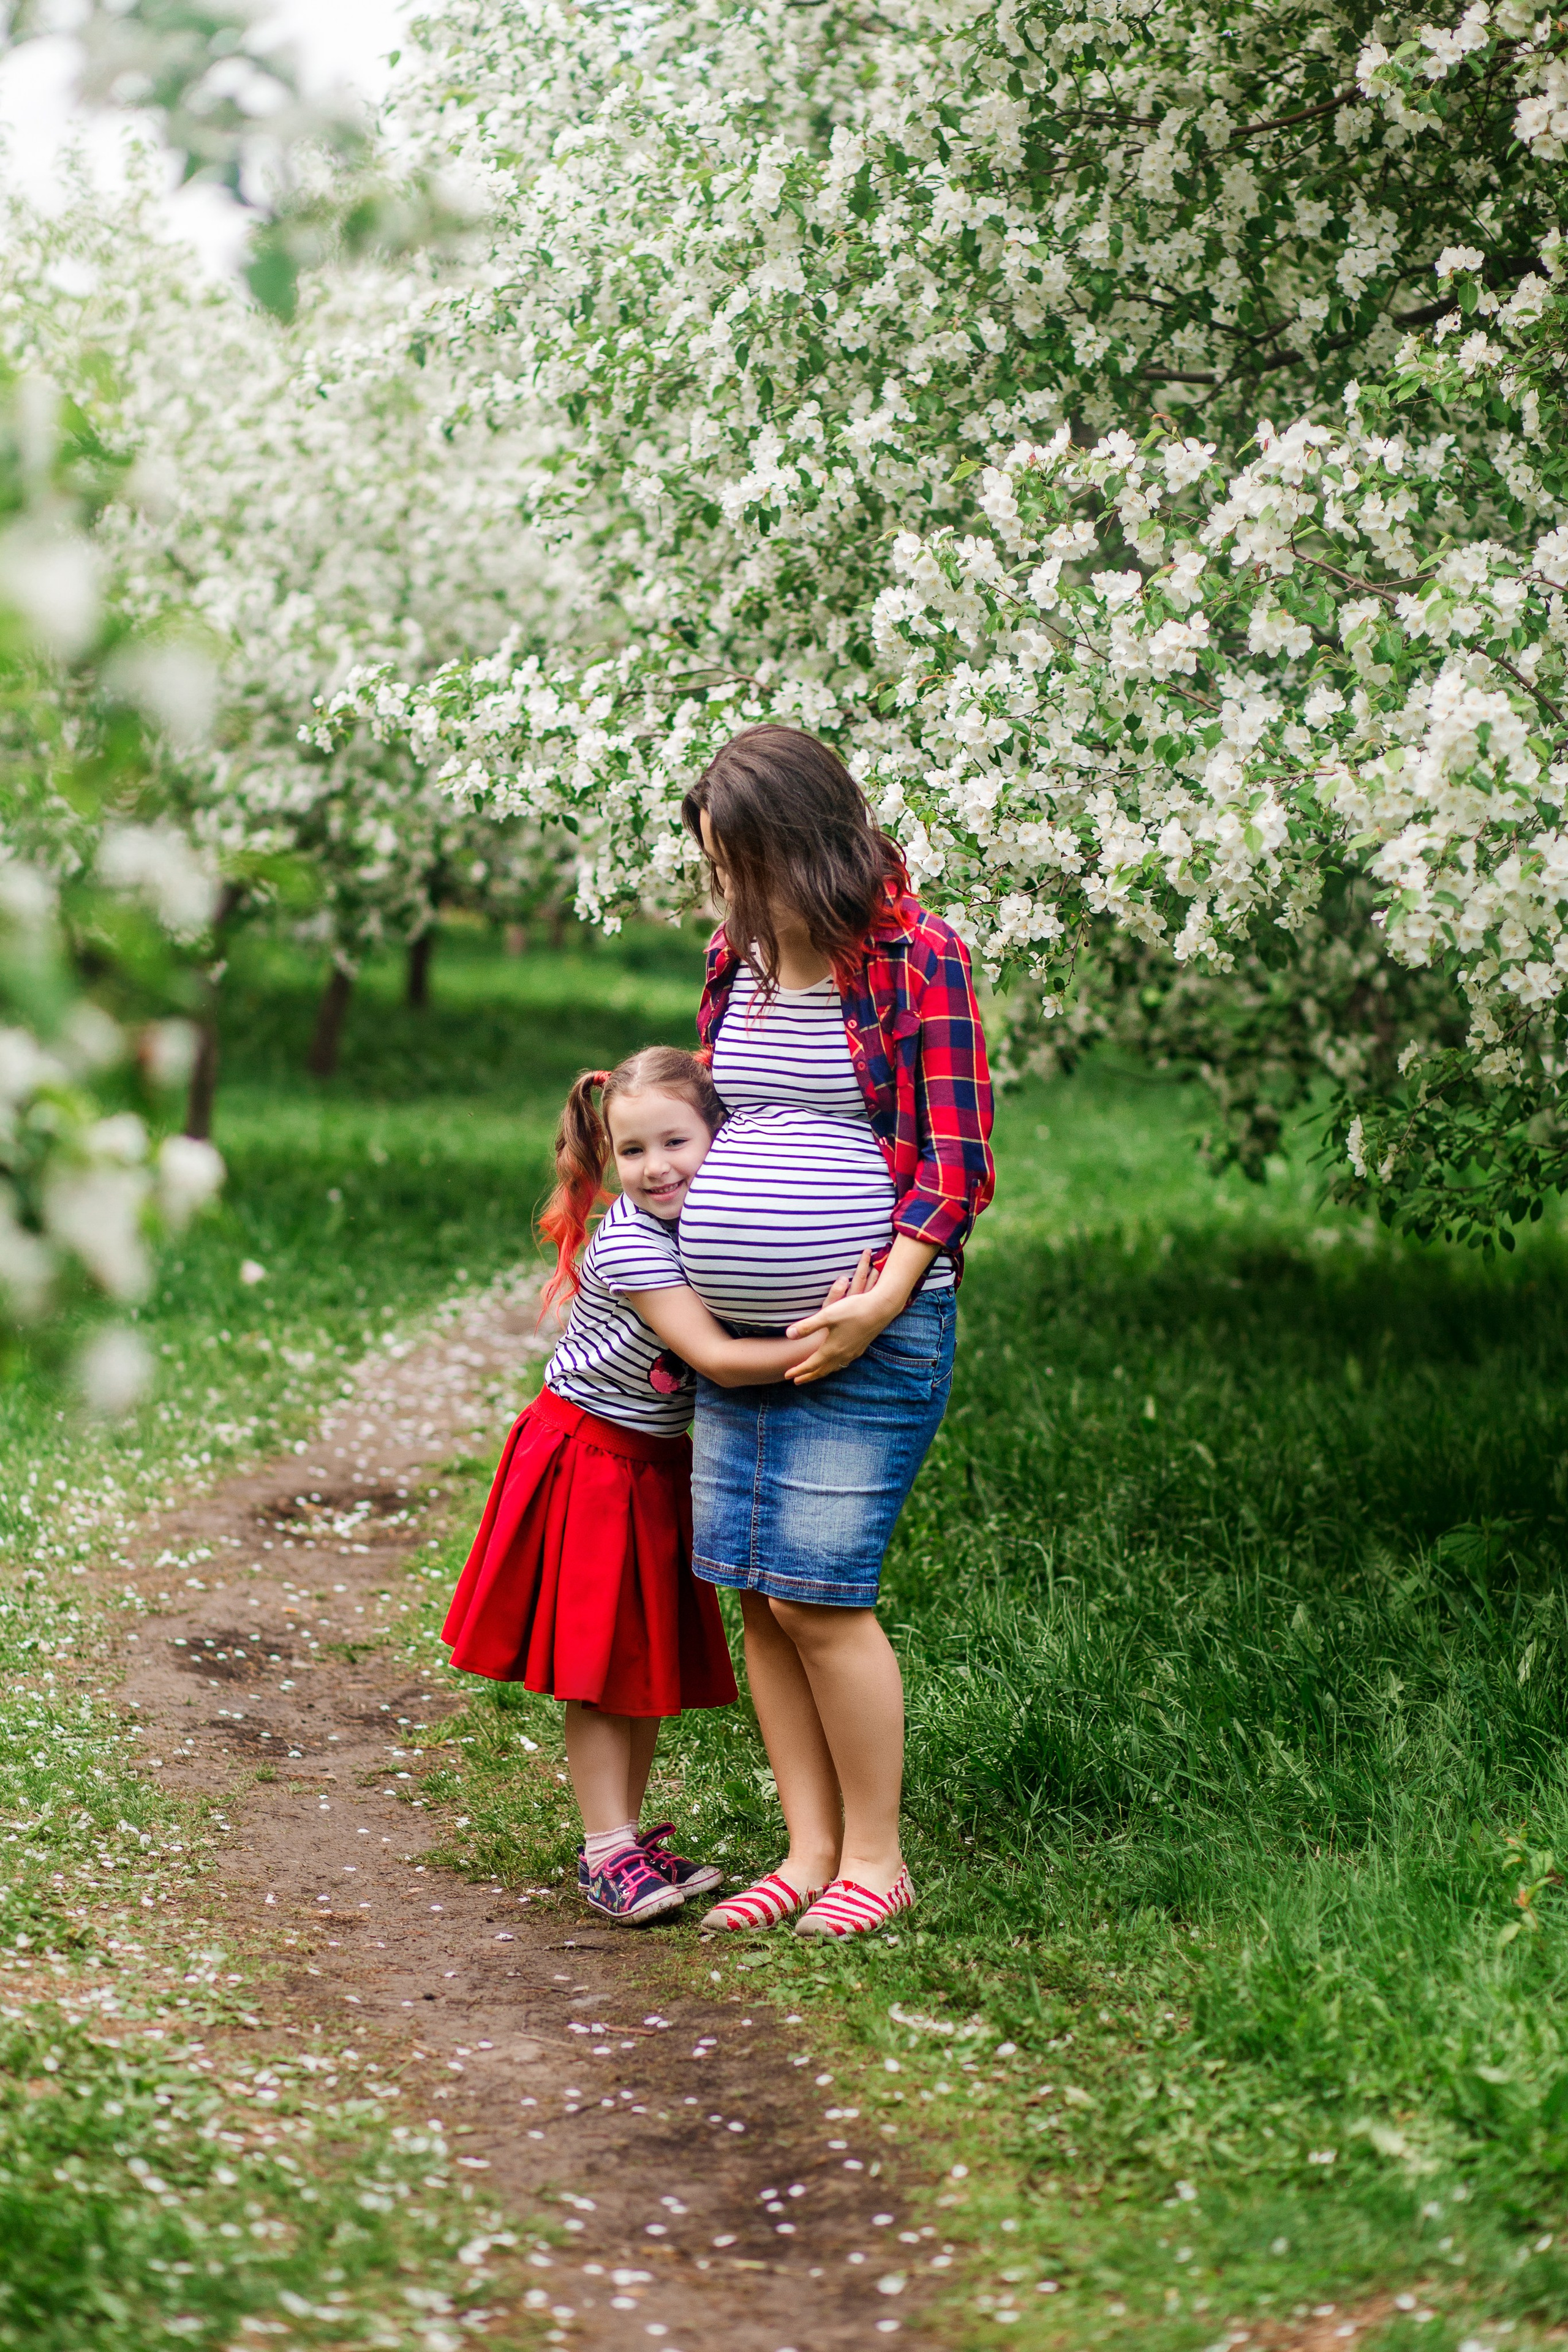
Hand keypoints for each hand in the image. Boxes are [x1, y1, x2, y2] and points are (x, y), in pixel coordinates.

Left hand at [785, 1251, 903, 1384]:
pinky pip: (843, 1363)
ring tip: (814, 1374)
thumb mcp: (827, 1315)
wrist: (881, 1308)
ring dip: (821, 1372)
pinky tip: (836, 1361)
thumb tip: (788, 1334)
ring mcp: (853, 1353)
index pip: (811, 1365)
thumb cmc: (853, 1309)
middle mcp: (842, 1355)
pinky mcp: (860, 1348)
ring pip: (834, 1368)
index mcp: (832, 1349)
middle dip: (808, 1376)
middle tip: (797, 1381)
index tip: (787, 1375)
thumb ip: (808, 1326)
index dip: (798, 1370)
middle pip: (822, 1371)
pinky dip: (834, 1366)